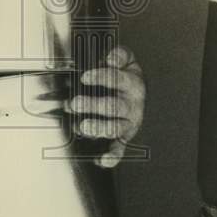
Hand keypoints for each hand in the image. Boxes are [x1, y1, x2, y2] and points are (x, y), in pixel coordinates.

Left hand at [65, 47, 145, 167]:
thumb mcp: (129, 61)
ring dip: (98, 128)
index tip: (85, 77)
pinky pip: (120, 149)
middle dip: (93, 105)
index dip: (101, 77)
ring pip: (114, 128)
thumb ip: (121, 55)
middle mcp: (132, 106)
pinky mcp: (124, 137)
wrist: (141, 95)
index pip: (118, 80)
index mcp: (133, 84)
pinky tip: (101, 160)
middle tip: (74, 103)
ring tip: (82, 127)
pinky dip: (112, 156)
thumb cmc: (127, 76)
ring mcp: (128, 123)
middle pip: (113, 106)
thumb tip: (111, 58)